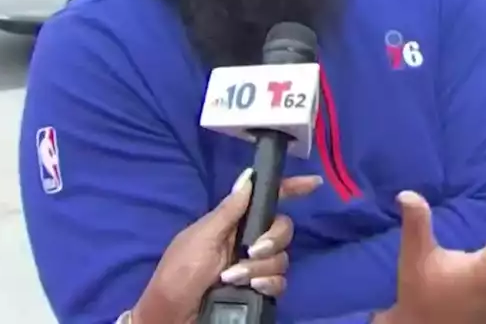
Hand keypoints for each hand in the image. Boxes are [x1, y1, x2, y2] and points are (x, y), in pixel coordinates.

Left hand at [133, 168, 319, 323]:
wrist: (173, 315)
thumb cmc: (180, 273)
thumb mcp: (201, 238)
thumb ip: (228, 211)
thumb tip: (249, 176)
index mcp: (233, 224)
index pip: (266, 200)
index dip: (290, 188)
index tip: (313, 183)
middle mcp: (248, 242)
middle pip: (282, 229)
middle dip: (272, 239)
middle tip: (251, 251)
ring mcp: (255, 268)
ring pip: (282, 258)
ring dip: (259, 267)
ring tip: (233, 278)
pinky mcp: (259, 291)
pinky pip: (280, 282)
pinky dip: (269, 283)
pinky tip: (253, 287)